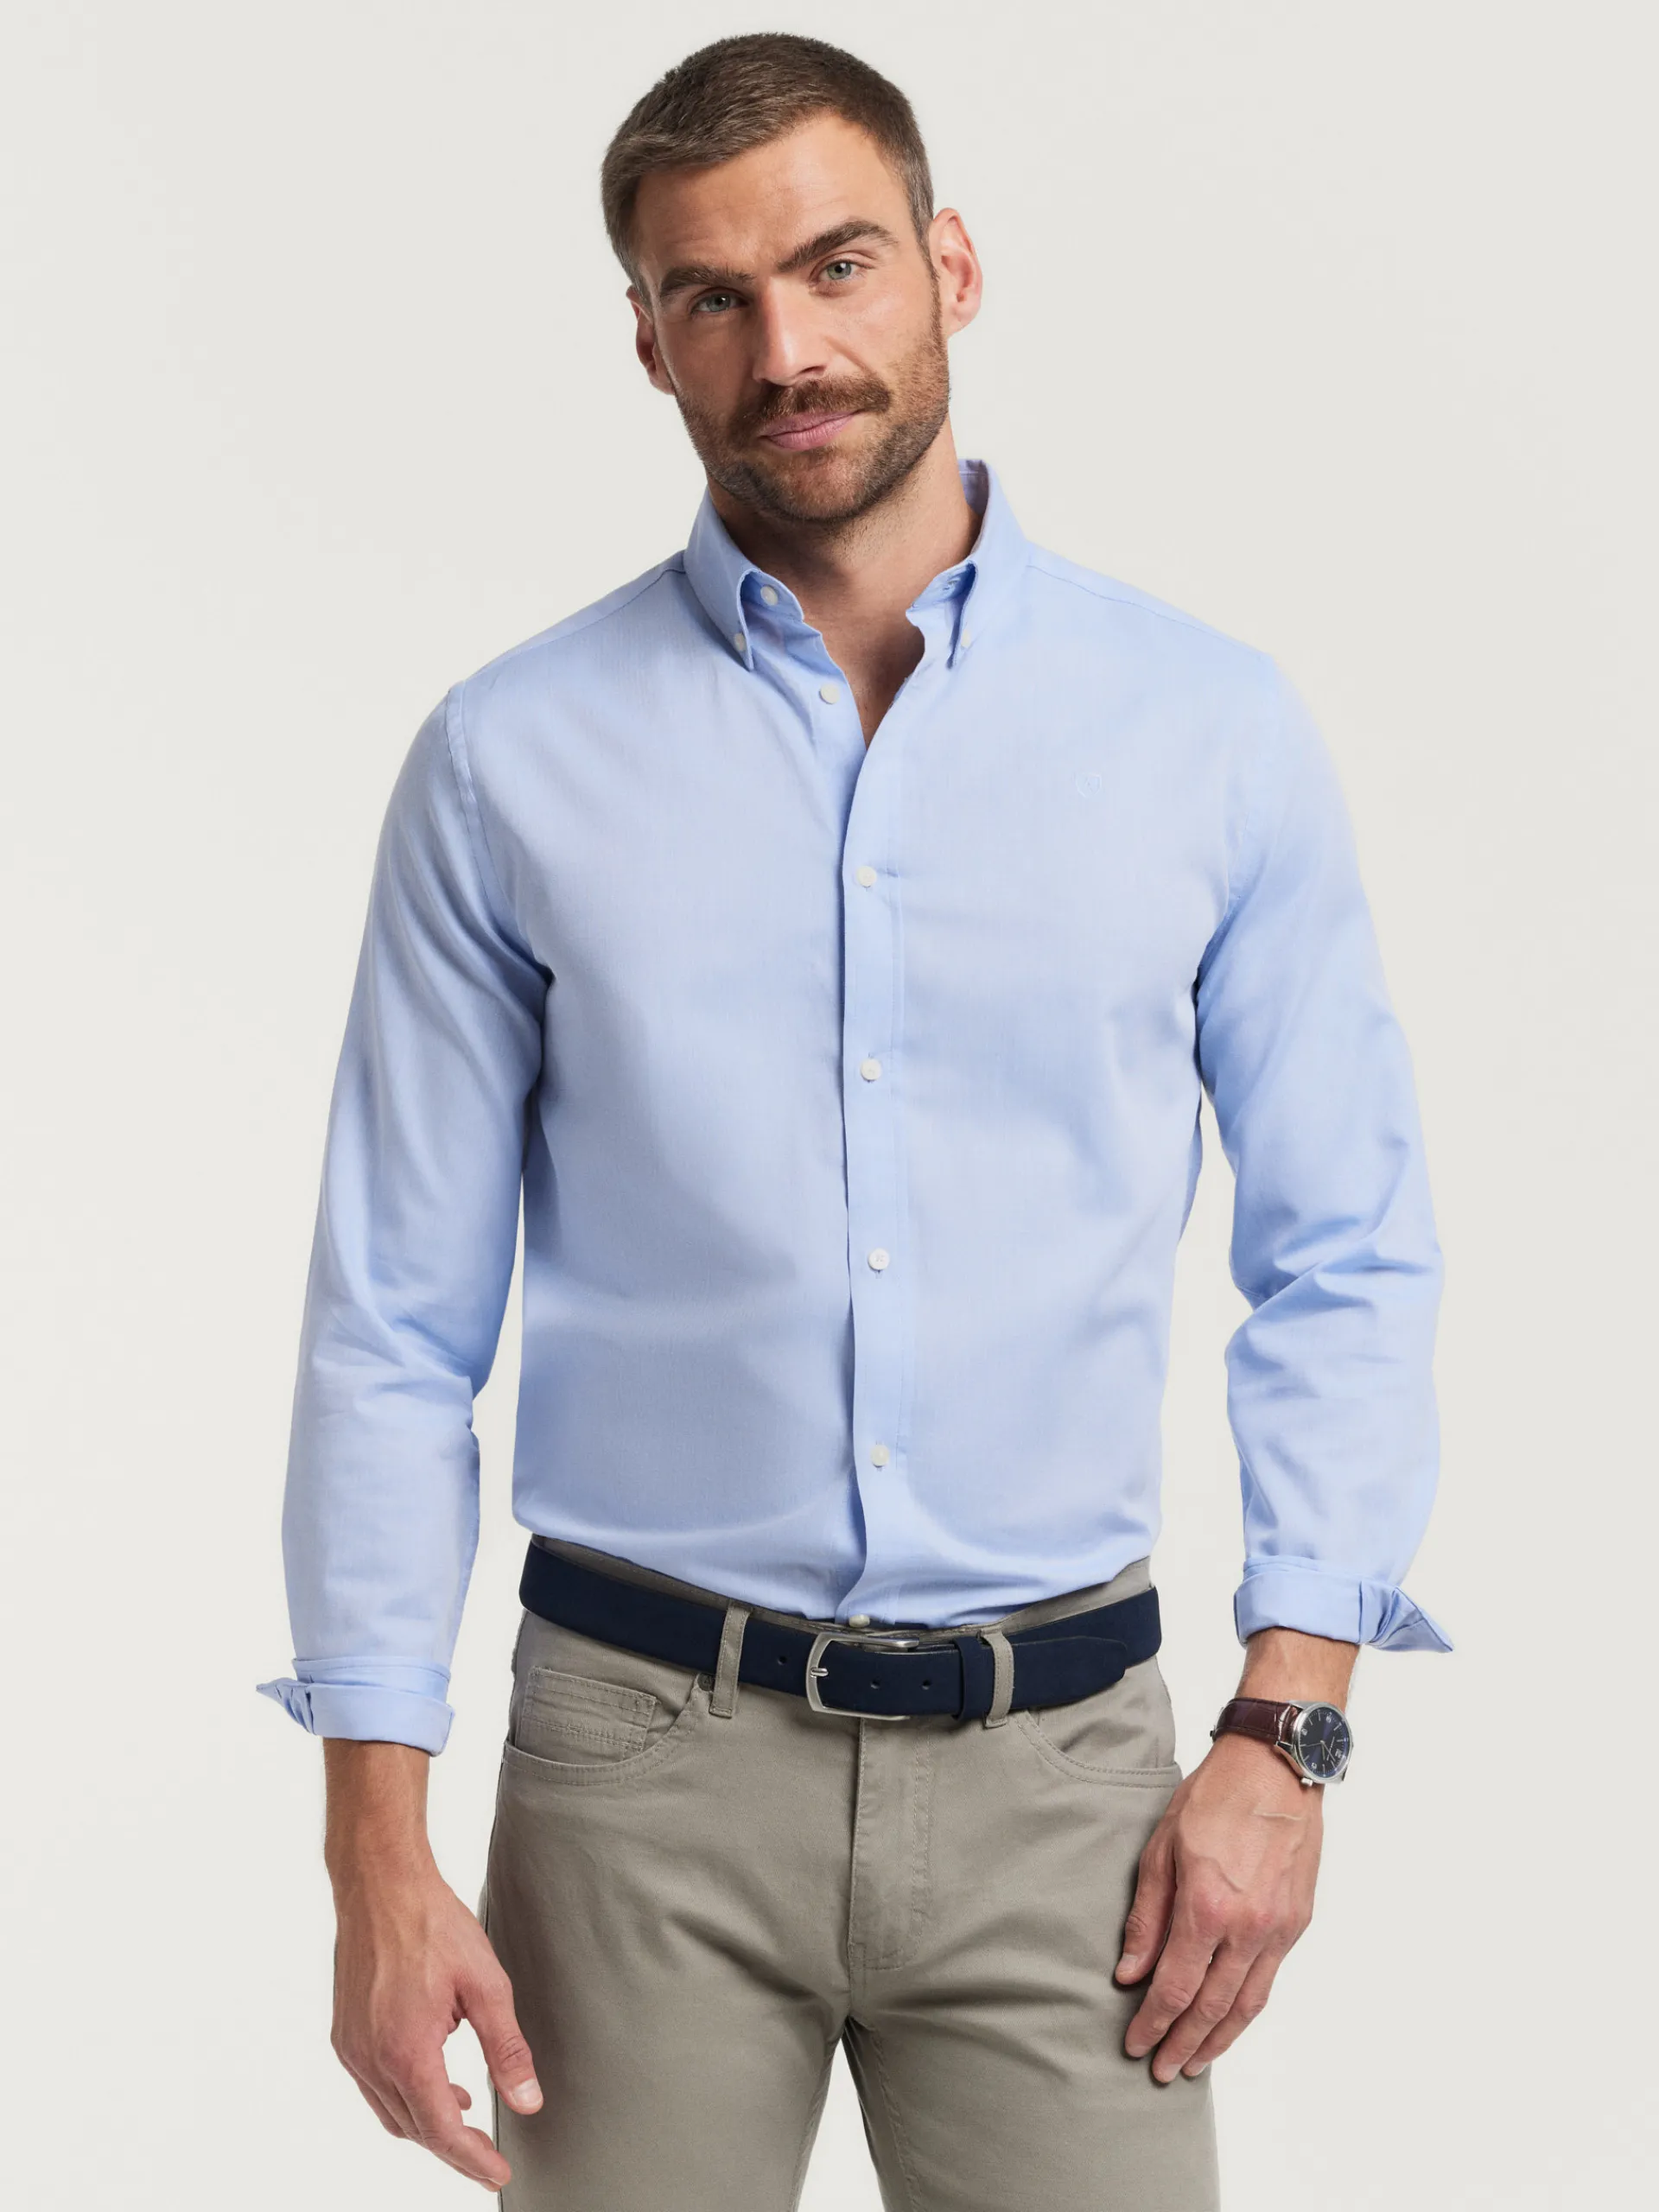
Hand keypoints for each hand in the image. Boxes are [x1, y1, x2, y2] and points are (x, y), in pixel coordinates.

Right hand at [330, 1860, 541, 2192]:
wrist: (381, 1884)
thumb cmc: (431, 1923)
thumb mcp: (486, 1984)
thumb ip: (507, 2049)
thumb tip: (527, 2099)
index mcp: (408, 2051)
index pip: (442, 2131)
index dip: (472, 2160)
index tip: (497, 2173)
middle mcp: (372, 2058)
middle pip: (415, 2129)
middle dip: (452, 2146)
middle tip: (486, 2151)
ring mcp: (352, 2048)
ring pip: (391, 2113)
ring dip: (427, 2122)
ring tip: (463, 2110)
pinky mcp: (344, 2035)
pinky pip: (374, 2087)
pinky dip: (405, 2095)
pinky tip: (433, 2076)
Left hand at [1114, 1731, 1321, 2080]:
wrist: (1276, 1768)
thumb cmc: (1214, 1797)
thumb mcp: (1162, 1847)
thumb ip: (1147, 1916)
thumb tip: (1129, 1973)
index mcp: (1207, 1907)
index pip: (1174, 1987)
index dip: (1152, 2023)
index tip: (1134, 2044)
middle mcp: (1247, 1928)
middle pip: (1211, 2007)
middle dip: (1183, 2045)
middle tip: (1160, 2071)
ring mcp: (1278, 1929)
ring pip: (1247, 2004)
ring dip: (1218, 2040)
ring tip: (1194, 2063)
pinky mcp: (1297, 1923)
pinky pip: (1269, 1980)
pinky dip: (1247, 2009)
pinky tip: (1229, 2019)